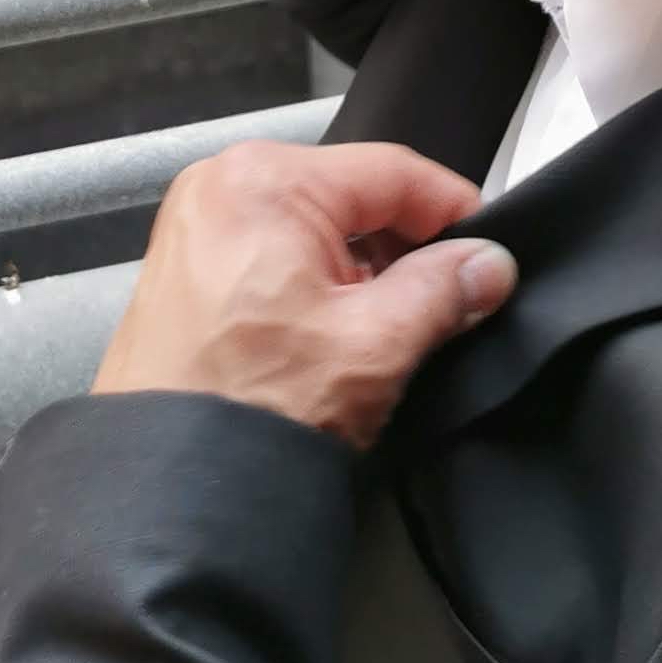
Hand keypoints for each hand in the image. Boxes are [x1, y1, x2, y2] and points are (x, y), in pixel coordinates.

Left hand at [93, 140, 516, 448]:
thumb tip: (488, 265)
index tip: (490, 248)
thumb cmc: (248, 412)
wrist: (171, 491)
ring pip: (315, 227)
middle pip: (352, 195)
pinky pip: (274, 253)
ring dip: (362, 271)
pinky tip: (337, 337)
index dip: (455, 210)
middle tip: (449, 300)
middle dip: (405, 248)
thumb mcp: (373, 346)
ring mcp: (197, 228)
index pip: (393, 171)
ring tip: (390, 330)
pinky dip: (316, 285)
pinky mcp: (187, 271)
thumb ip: (443, 292)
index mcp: (265, 181)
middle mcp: (222, 186)